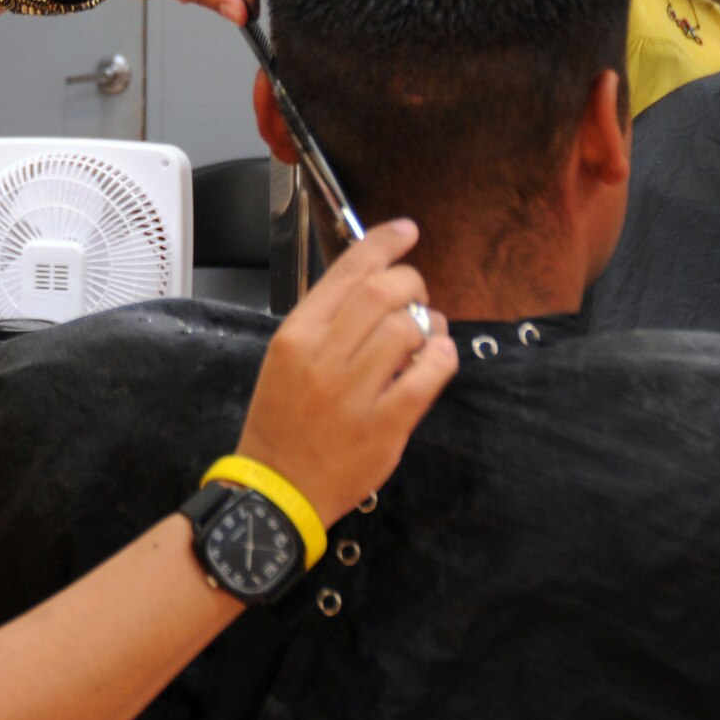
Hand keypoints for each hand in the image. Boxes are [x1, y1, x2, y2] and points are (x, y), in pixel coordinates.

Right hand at [233, 221, 457, 524]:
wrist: (277, 488)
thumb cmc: (283, 421)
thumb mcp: (288, 358)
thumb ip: (329, 321)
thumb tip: (378, 283)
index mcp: (297, 335)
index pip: (347, 271)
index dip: (383, 243)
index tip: (406, 231)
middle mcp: (323, 357)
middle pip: (382, 292)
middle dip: (412, 283)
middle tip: (417, 297)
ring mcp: (353, 393)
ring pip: (407, 329)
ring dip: (430, 323)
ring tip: (428, 335)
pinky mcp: (384, 426)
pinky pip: (426, 378)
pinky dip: (442, 359)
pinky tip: (438, 359)